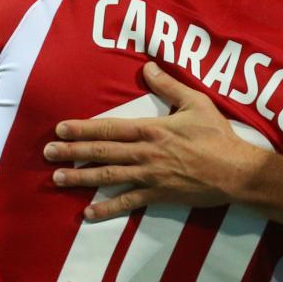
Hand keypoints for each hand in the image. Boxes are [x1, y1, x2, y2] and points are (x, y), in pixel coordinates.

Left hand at [45, 62, 265, 220]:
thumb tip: (149, 68)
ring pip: (108, 176)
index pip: (109, 128)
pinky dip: (107, 209)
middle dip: (72, 152)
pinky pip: (127, 203)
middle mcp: (145, 153)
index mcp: (151, 130)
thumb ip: (169, 86)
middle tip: (47, 152)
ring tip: (57, 178)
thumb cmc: (217, 136)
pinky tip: (88, 213)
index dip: (83, 128)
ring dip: (80, 178)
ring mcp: (150, 176)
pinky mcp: (158, 196)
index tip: (61, 128)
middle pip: (101, 152)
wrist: (235, 172)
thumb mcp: (195, 103)